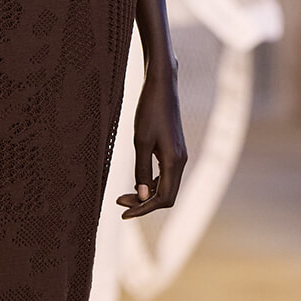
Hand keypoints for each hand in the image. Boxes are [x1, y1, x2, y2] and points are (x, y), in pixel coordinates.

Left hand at [116, 64, 186, 218]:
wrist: (161, 86)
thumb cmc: (149, 110)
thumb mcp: (140, 141)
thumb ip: (141, 170)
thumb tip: (143, 197)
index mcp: (174, 161)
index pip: (163, 198)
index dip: (144, 209)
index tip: (123, 213)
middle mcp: (180, 161)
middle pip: (166, 196)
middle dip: (144, 203)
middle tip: (119, 202)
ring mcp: (179, 156)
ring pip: (166, 186)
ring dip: (147, 194)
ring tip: (124, 195)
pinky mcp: (174, 150)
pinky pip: (165, 175)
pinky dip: (151, 183)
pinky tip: (137, 181)